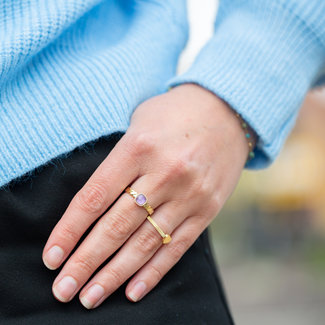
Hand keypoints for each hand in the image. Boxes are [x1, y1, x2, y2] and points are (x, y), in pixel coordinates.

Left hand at [42, 83, 249, 308]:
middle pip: (116, 227)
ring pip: (145, 243)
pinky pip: (178, 246)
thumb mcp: (139, 123)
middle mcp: (163, 174)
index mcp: (138, 148)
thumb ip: (118, 161)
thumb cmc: (175, 114)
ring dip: (114, 274)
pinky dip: (154, 272)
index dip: (69, 230)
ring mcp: (189, 194)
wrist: (227, 110)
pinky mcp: (208, 208)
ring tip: (91, 296)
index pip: (94, 197)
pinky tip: (133, 291)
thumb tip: (94, 203)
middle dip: (86, 262)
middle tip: (64, 289)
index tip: (52, 256)